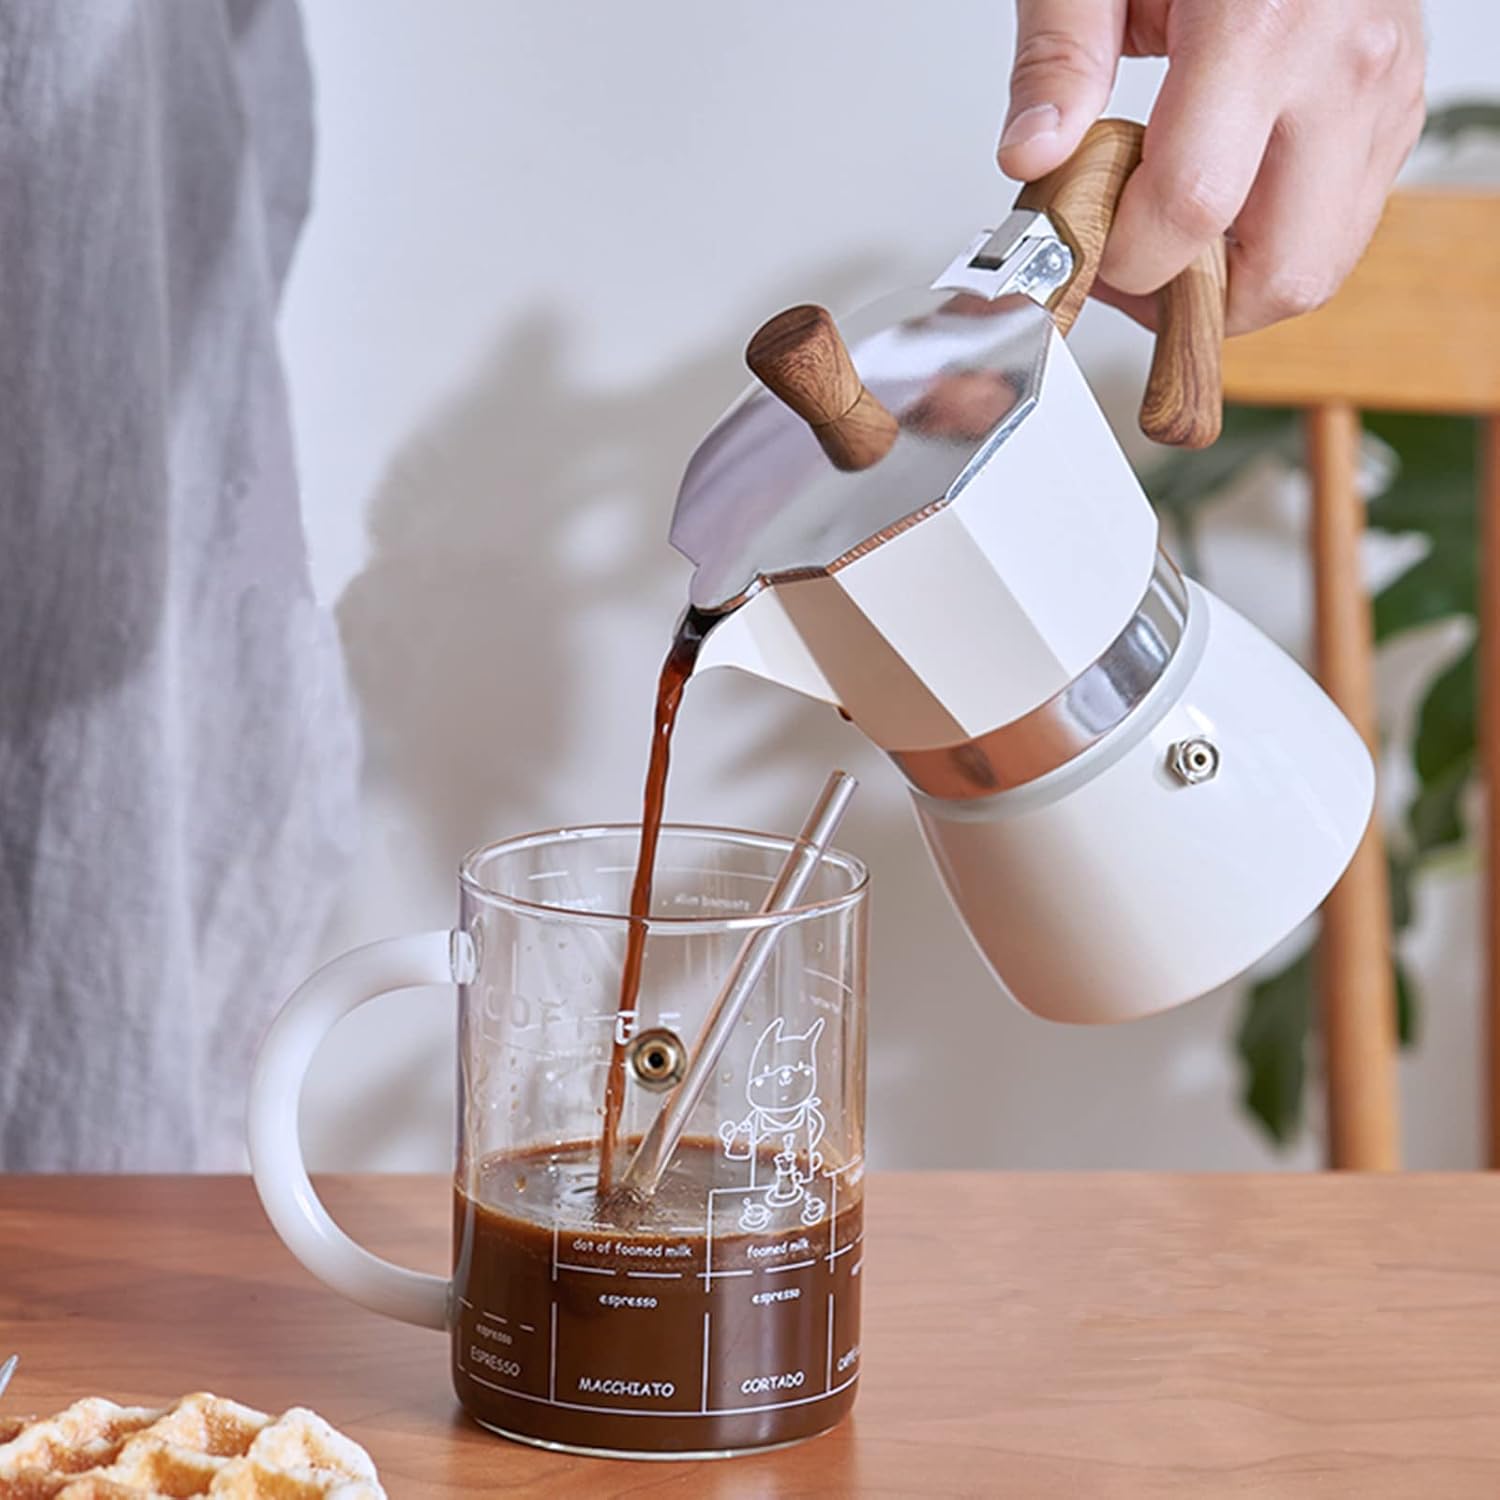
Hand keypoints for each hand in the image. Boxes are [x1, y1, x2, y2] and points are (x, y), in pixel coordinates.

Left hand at [996, 0, 1425, 333]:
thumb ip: (1059, 58)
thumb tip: (1033, 157)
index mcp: (1264, 25)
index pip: (1189, 211)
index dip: (1121, 258)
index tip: (1081, 246)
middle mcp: (1345, 66)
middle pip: (1282, 273)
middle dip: (1193, 303)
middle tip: (1131, 269)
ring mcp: (1386, 89)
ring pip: (1322, 263)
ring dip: (1237, 281)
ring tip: (1171, 231)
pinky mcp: (1398, 105)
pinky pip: (1344, 220)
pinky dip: (1277, 238)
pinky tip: (1222, 197)